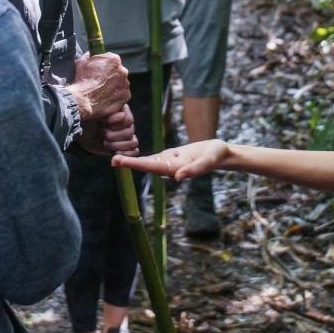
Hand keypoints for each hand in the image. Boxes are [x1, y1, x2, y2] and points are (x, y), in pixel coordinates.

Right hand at [67, 53, 129, 120]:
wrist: (84, 99)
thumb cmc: (82, 81)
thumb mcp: (82, 62)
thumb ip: (89, 56)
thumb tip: (90, 54)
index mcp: (114, 60)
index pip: (112, 59)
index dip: (105, 64)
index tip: (100, 70)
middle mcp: (123, 71)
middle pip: (118, 71)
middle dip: (111, 75)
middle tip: (100, 81)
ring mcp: (125, 84)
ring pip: (121, 83)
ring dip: (114, 85)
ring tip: (102, 91)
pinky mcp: (126, 96)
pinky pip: (122, 94)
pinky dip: (116, 95)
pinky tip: (106, 97)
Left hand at [79, 107, 137, 154]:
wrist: (82, 132)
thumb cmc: (89, 120)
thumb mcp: (97, 113)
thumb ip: (110, 112)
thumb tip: (122, 115)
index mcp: (123, 111)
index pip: (129, 120)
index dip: (117, 124)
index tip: (105, 122)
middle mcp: (127, 123)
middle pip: (130, 132)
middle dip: (115, 136)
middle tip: (103, 134)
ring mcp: (127, 136)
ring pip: (133, 142)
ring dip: (118, 145)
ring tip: (105, 143)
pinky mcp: (124, 147)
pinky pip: (134, 151)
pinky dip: (127, 154)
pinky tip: (115, 153)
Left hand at [112, 139, 229, 180]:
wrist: (221, 154)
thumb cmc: (216, 156)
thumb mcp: (207, 161)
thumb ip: (194, 170)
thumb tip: (178, 178)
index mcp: (176, 169)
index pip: (152, 167)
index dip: (136, 164)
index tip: (123, 162)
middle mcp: (170, 168)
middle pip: (147, 166)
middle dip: (130, 163)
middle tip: (113, 160)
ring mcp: (170, 163)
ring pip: (148, 162)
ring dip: (134, 161)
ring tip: (117, 158)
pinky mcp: (172, 156)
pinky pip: (155, 157)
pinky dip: (143, 157)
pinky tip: (133, 157)